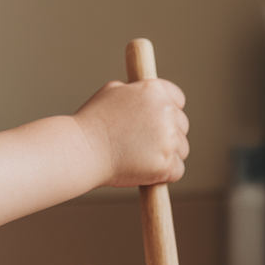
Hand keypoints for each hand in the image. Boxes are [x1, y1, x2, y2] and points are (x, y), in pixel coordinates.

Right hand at [73, 79, 188, 188]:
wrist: (82, 150)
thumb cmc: (92, 122)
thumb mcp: (113, 92)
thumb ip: (137, 93)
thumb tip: (146, 97)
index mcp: (154, 90)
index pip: (178, 100)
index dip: (168, 112)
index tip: (158, 123)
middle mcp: (166, 111)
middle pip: (182, 126)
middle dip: (168, 135)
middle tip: (144, 145)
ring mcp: (168, 139)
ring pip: (182, 150)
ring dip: (167, 155)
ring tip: (141, 158)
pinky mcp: (166, 164)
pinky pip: (177, 170)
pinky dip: (164, 174)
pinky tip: (145, 171)